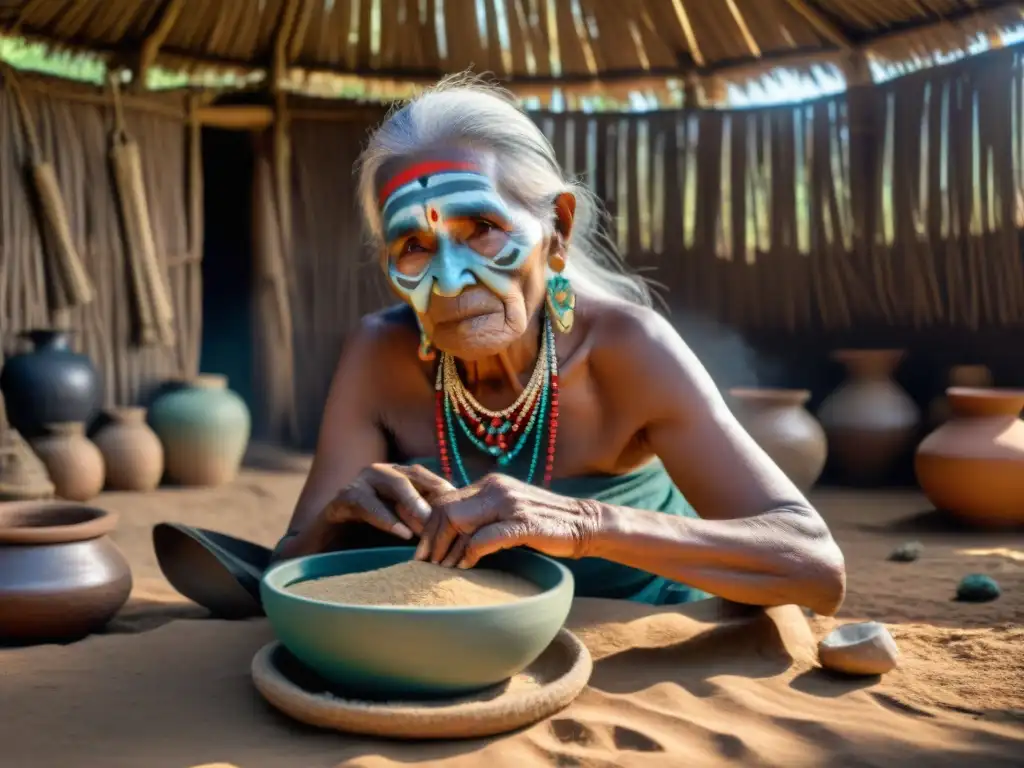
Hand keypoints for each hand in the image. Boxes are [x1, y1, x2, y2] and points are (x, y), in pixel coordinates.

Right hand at [323, 463, 455, 540]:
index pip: (429, 479)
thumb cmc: (370, 540)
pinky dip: (385, 518)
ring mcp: (361, 482)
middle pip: (415, 476)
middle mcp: (382, 473)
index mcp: (399, 476)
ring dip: (413, 502)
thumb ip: (427, 525)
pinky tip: (401, 533)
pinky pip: (366, 503)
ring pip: (393, 483)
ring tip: (428, 524)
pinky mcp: (343, 498)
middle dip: (434, 495)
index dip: (447, 493)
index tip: (466, 512)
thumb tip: (463, 532)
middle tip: (451, 517)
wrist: (327, 551)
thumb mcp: (405, 530)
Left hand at [414, 473, 601, 567]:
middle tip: (424, 563)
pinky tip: (466, 566)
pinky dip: (469, 554)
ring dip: (446, 549)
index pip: (444, 500)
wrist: (584, 523)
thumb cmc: (544, 522)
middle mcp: (496, 488)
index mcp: (490, 483)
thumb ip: (484, 512)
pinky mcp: (523, 524)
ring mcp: (509, 504)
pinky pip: (483, 538)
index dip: (428, 526)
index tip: (423, 550)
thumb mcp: (509, 509)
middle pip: (445, 509)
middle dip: (430, 539)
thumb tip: (451, 530)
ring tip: (442, 568)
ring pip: (458, 521)